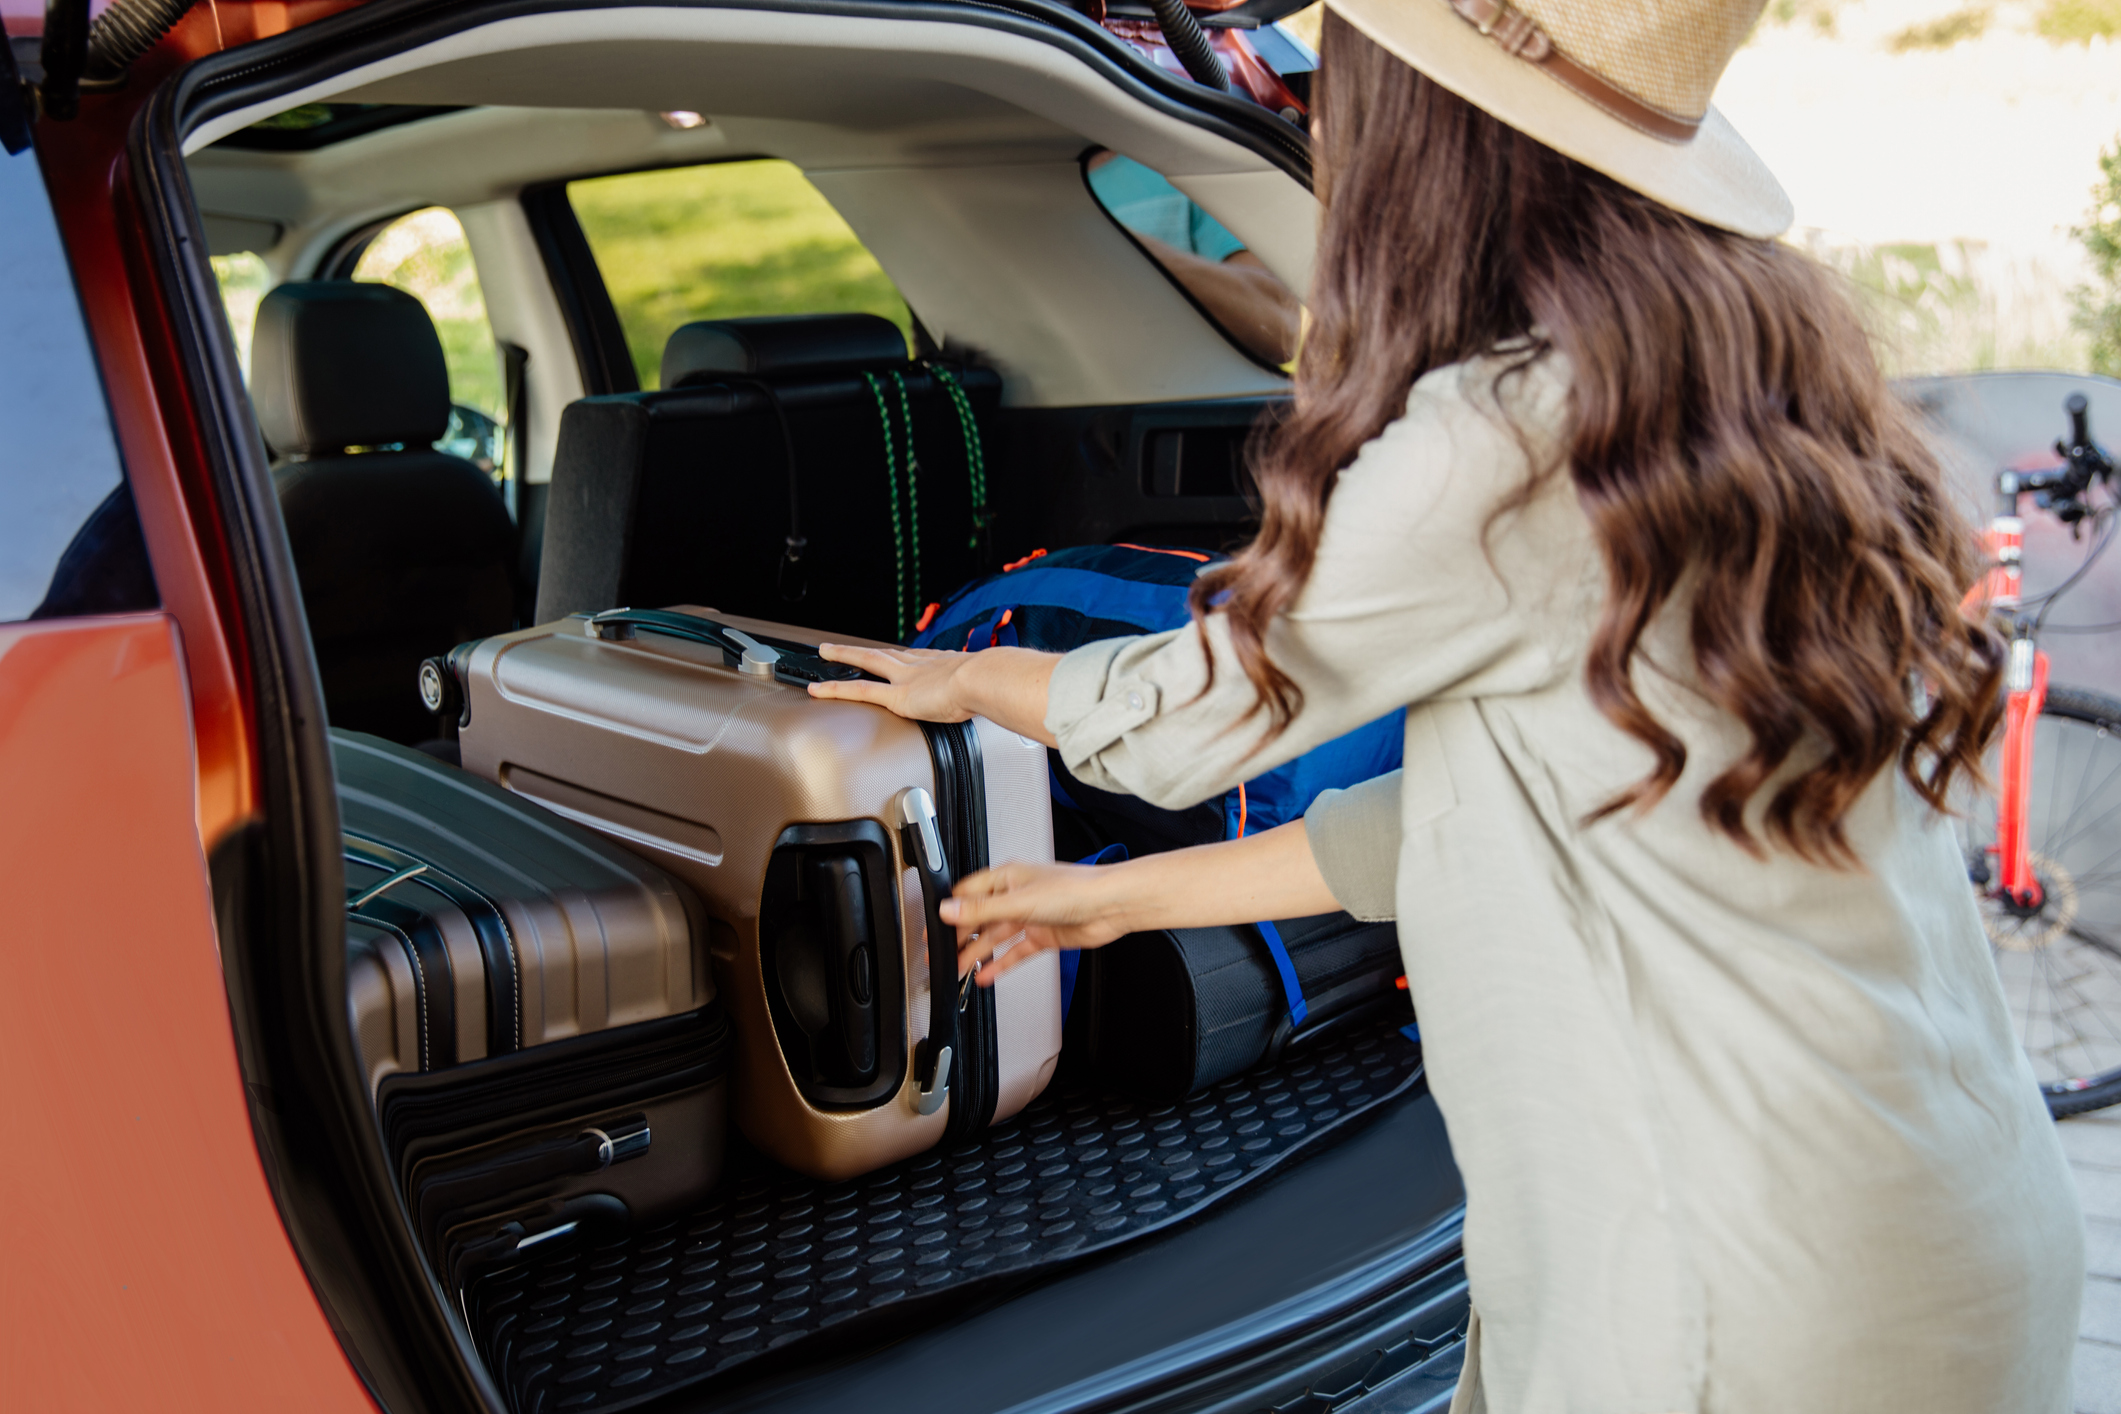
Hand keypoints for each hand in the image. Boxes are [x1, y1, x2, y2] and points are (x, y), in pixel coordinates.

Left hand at [809, 643, 1061, 745]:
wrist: (990, 679)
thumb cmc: (999, 684)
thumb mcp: (999, 685)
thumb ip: (1003, 692)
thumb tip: (1025, 697)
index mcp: (946, 663)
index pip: (918, 659)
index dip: (904, 657)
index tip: (897, 655)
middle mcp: (922, 665)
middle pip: (886, 654)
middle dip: (865, 651)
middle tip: (844, 646)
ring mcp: (906, 677)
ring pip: (867, 662)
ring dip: (844, 658)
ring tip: (824, 654)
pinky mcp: (897, 695)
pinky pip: (859, 690)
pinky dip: (836, 688)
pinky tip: (818, 688)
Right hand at [941, 860, 1134, 984]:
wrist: (1110, 906)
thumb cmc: (1074, 889)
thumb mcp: (1019, 901)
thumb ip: (981, 910)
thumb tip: (948, 910)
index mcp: (1007, 878)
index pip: (968, 895)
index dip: (949, 913)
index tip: (933, 930)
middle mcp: (1016, 896)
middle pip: (979, 919)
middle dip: (959, 938)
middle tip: (942, 957)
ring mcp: (1029, 917)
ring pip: (995, 938)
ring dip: (977, 954)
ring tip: (959, 971)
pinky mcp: (1042, 936)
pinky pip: (1015, 952)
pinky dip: (1001, 964)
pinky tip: (987, 975)